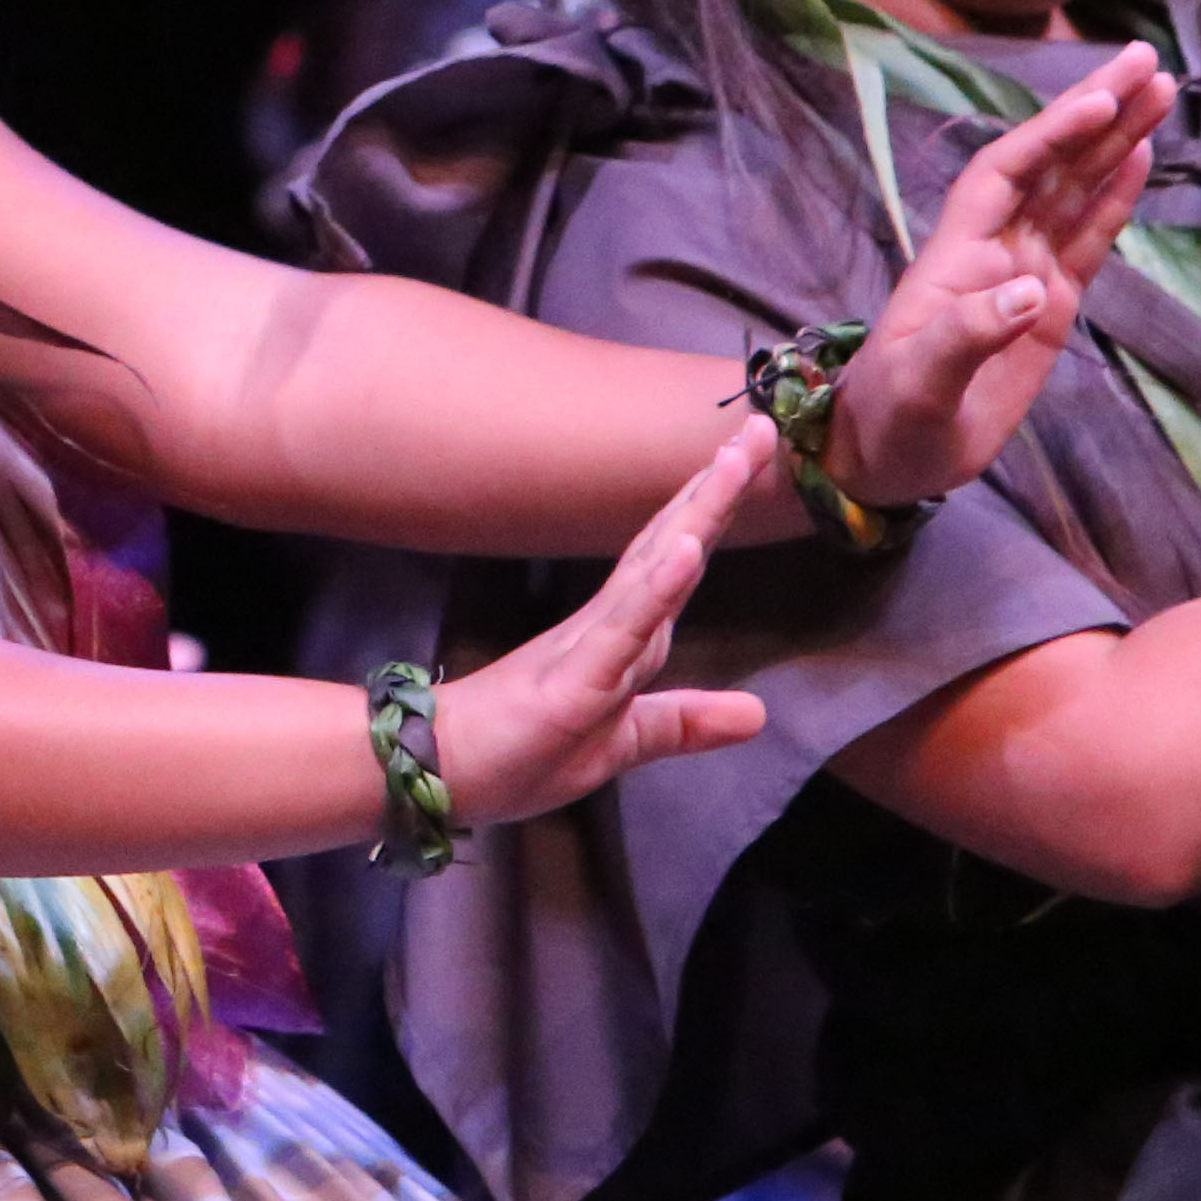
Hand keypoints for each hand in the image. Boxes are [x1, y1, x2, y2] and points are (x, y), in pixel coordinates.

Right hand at [438, 424, 774, 828]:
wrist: (441, 775)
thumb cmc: (519, 753)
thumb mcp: (625, 743)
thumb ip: (684, 722)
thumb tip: (757, 713)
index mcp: (621, 635)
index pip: (675, 560)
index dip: (713, 508)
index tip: (751, 455)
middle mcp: (608, 625)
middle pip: (671, 544)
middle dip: (719, 487)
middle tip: (760, 425)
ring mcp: (590, 648)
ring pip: (654, 572)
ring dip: (696, 514)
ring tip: (734, 461)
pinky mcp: (573, 682)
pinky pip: (623, 630)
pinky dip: (657, 588)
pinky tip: (685, 549)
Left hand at [823, 47, 1166, 509]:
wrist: (887, 458)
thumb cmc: (889, 420)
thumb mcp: (918, 385)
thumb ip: (966, 336)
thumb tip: (1032, 291)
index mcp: (954, 257)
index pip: (1006, 174)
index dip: (1050, 135)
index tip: (1100, 99)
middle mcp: (991, 250)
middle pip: (1048, 164)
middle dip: (1093, 111)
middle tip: (1147, 58)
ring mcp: (1022, 274)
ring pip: (1074, 191)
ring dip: (1115, 140)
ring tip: (1161, 89)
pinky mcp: (1049, 307)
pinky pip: (1088, 239)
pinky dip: (1115, 197)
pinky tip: (1142, 155)